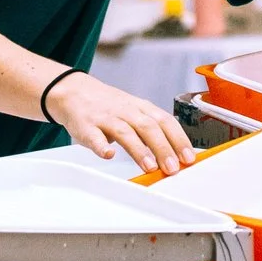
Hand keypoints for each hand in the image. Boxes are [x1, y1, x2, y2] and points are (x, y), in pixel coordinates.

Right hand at [47, 73, 197, 174]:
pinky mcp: (86, 126)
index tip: (188, 158)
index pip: (165, 121)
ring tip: (150, 167)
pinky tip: (109, 154)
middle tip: (172, 168)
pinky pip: (94, 136)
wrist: (73, 92)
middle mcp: (126, 111)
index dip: (179, 139)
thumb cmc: (108, 106)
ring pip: (125, 132)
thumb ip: (152, 131)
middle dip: (163, 148)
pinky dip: (102, 146)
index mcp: (141, 108)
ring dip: (139, 150)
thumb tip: (174, 154)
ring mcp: (106, 118)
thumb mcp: (134, 112)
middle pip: (149, 127)